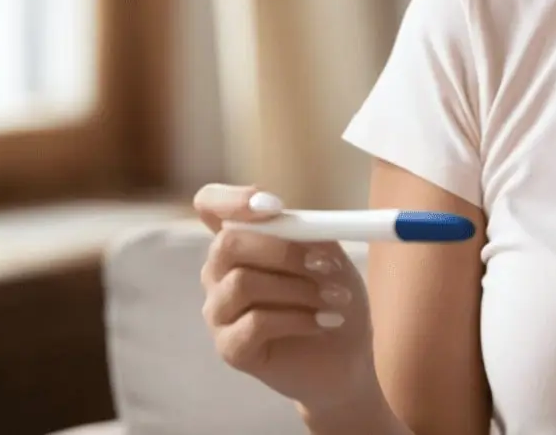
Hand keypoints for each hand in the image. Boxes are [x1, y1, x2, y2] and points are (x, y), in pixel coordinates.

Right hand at [195, 184, 378, 416]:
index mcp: (241, 241)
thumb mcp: (329, 255)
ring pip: (243, 283)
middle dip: (282, 249)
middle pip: (228, 243)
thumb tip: (293, 218)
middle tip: (326, 263)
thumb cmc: (333, 297)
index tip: (274, 205)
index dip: (230, 199)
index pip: (209, 205)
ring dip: (299, 287)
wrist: (346, 356)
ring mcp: (220, 312)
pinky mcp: (230, 348)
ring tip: (336, 297)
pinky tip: (325, 322)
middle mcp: (220, 273)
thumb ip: (308, 232)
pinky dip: (298, 318)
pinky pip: (255, 323)